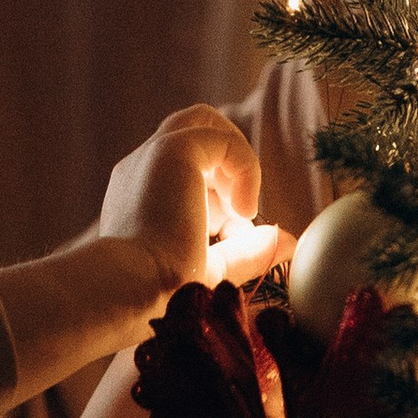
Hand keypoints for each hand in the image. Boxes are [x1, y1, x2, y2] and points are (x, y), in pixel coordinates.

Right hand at [98, 105, 272, 299]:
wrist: (132, 294)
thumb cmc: (161, 295)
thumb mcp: (210, 270)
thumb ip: (245, 252)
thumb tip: (285, 242)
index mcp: (138, 196)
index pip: (184, 170)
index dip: (218, 196)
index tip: (230, 236)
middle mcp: (139, 170)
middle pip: (192, 134)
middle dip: (226, 167)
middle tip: (239, 215)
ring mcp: (151, 155)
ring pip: (203, 121)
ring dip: (234, 158)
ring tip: (242, 207)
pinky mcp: (172, 150)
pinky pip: (223, 140)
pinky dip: (245, 169)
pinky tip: (244, 210)